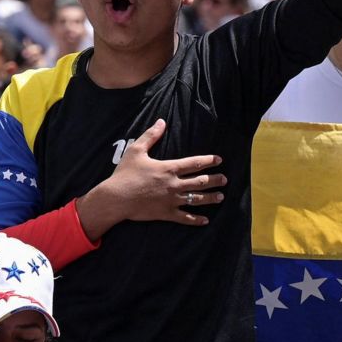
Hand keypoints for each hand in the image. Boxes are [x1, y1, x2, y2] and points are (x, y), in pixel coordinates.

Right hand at [81, 119, 226, 232]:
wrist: (116, 198)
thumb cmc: (125, 174)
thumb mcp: (136, 150)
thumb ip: (151, 136)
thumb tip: (161, 121)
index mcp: (169, 168)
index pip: (194, 163)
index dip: (208, 161)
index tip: (218, 160)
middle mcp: (174, 184)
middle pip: (200, 182)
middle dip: (215, 180)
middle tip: (224, 180)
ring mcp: (171, 200)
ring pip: (196, 199)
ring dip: (211, 198)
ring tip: (221, 197)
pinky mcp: (166, 213)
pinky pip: (185, 217)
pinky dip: (196, 219)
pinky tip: (205, 220)